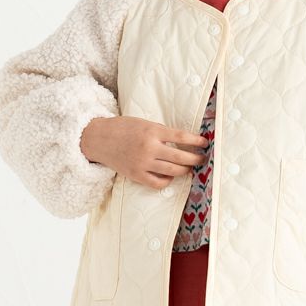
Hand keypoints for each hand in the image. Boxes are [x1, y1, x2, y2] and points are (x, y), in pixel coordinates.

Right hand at [80, 115, 208, 188]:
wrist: (99, 139)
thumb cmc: (123, 128)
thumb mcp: (145, 123)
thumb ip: (162, 132)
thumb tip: (183, 141)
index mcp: (153, 131)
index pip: (181, 137)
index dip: (196, 141)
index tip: (206, 143)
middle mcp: (149, 148)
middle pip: (181, 157)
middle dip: (195, 159)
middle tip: (202, 158)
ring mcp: (143, 163)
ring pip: (173, 171)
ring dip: (185, 170)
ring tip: (189, 168)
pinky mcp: (136, 175)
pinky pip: (158, 183)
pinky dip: (168, 181)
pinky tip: (171, 176)